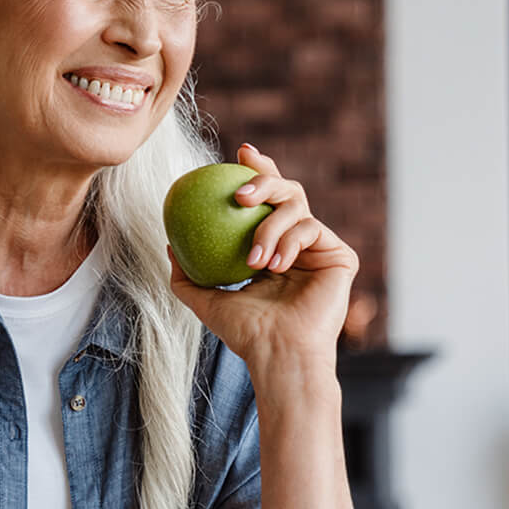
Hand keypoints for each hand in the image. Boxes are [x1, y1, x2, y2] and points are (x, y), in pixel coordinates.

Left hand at [166, 143, 357, 368]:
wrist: (278, 354)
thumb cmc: (244, 332)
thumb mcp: (205, 300)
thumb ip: (186, 274)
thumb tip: (169, 243)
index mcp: (272, 247)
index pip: (265, 201)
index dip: (257, 171)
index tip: (237, 155)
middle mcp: (298, 243)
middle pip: (286, 190)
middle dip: (264, 179)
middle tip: (239, 193)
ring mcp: (321, 249)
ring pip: (296, 207)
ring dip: (268, 228)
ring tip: (254, 260)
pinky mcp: (340, 256)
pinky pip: (311, 229)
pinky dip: (288, 244)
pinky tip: (276, 266)